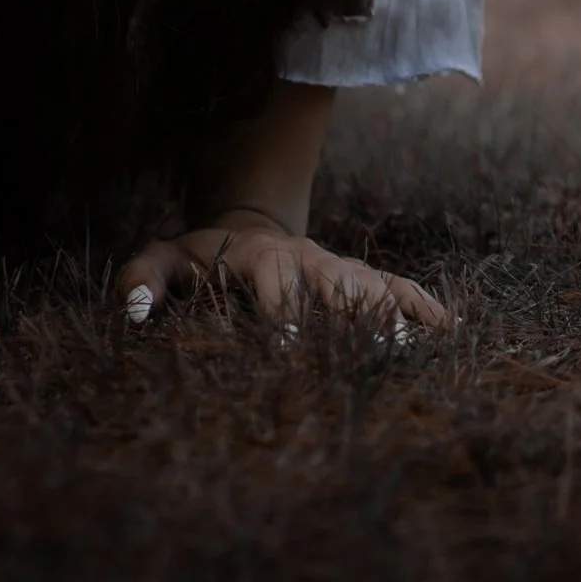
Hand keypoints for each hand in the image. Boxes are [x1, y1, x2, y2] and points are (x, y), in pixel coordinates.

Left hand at [117, 210, 450, 335]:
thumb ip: (142, 278)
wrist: (244, 227)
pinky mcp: (359, 276)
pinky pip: (397, 287)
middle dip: (352, 318)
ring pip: (371, 287)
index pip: (276, 286)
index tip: (290, 349)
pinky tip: (448, 332)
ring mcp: (338, 268)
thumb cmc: (199, 259)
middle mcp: (307, 260)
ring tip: (413, 349)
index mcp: (262, 258)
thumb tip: (132, 311)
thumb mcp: (164, 259)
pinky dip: (422, 306)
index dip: (283, 316)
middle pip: (336, 287)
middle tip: (375, 354)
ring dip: (392, 316)